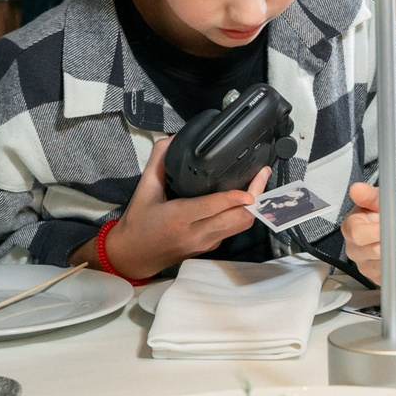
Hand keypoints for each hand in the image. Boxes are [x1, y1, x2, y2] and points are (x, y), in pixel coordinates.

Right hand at [99, 135, 269, 281]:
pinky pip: (233, 230)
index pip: (215, 207)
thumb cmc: (137, 222)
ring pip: (240, 226)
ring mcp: (205, 243)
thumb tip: (173, 139)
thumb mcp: (143, 188)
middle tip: (262, 175)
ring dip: (253, 206)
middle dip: (256, 197)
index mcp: (180, 218)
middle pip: (238, 219)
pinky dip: (242, 214)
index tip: (254, 182)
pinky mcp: (209, 247)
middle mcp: (196, 233)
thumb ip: (158, 161)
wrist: (132, 256)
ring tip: (258, 183)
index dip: (237, 196)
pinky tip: (244, 199)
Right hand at [341, 181, 395, 281]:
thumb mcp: (378, 199)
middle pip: (381, 253)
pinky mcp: (386, 279)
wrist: (392, 227)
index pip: (360, 235)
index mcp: (351, 230)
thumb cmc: (382, 214)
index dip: (381, 232)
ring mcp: (370, 269)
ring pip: (395, 266)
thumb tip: (357, 189)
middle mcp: (357, 253)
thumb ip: (369, 195)